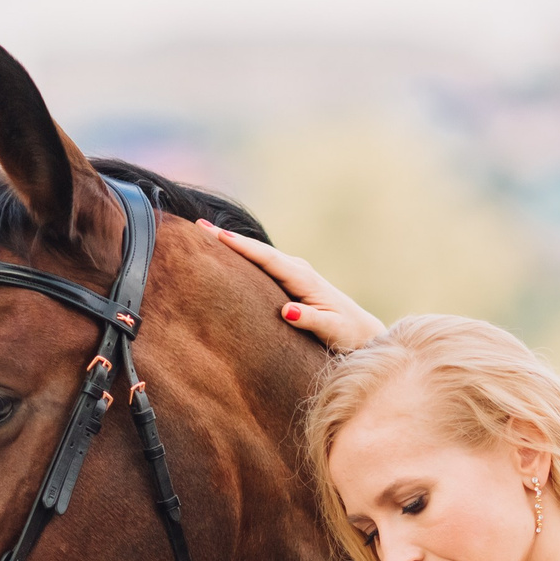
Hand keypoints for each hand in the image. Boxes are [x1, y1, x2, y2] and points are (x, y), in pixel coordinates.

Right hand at [197, 221, 385, 352]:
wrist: (361, 331)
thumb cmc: (347, 334)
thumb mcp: (332, 330)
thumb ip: (310, 319)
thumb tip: (286, 311)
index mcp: (304, 278)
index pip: (268, 259)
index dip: (243, 248)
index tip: (218, 236)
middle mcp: (298, 270)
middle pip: (258, 250)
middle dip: (229, 239)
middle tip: (198, 226)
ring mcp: (294, 272)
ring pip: (259, 255)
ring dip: (233, 244)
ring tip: (204, 234)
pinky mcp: (290, 279)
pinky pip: (263, 264)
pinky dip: (243, 255)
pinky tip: (226, 252)